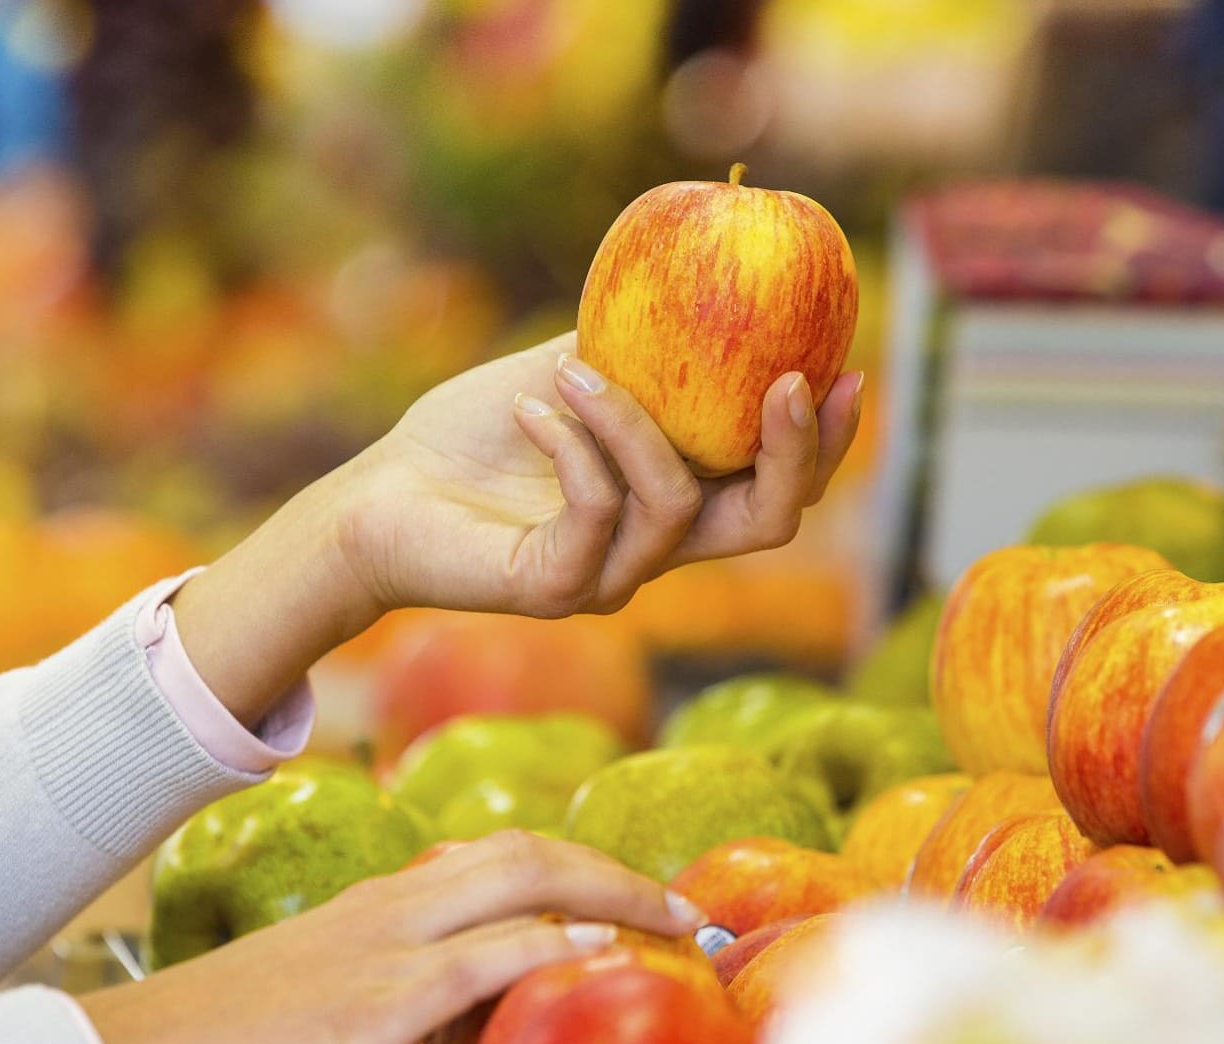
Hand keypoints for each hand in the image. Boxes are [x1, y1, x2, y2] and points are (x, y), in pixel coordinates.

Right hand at [79, 831, 706, 1043]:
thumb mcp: (326, 1009)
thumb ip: (403, 1003)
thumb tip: (465, 1032)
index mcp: (378, 909)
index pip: (497, 861)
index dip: (579, 871)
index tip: (637, 900)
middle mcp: (386, 909)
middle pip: (524, 852)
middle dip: (613, 868)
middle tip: (682, 906)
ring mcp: (377, 951)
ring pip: (516, 881)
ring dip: (609, 891)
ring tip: (671, 920)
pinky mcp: (365, 1009)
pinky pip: (480, 961)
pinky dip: (552, 946)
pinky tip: (603, 949)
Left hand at [340, 332, 863, 616]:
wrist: (378, 497)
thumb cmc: (471, 435)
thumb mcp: (571, 372)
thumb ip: (639, 346)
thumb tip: (706, 273)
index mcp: (674, 502)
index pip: (775, 487)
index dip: (823, 441)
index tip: (845, 368)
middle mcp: (656, 550)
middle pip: (770, 520)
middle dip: (792, 450)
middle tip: (787, 380)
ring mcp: (610, 577)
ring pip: (676, 501)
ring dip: (631, 419)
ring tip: (570, 370)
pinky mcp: (556, 589)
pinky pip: (599, 510)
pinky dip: (573, 444)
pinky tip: (531, 407)